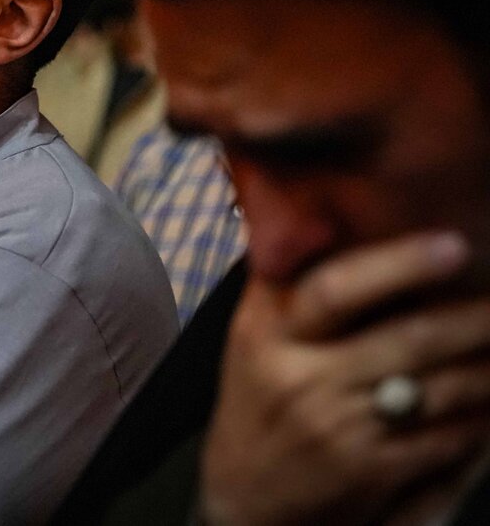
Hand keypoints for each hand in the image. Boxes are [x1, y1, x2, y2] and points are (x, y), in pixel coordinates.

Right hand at [201, 231, 489, 525]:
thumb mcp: (254, 333)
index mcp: (267, 332)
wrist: (243, 494)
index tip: (452, 244)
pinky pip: (448, 435)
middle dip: (475, 314)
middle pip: (406, 338)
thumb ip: (288, 281)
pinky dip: (485, 414)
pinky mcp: (372, 472)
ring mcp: (338, 427)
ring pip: (440, 388)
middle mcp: (300, 377)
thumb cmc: (260, 394)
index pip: (332, 288)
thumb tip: (319, 214)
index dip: (397, 265)